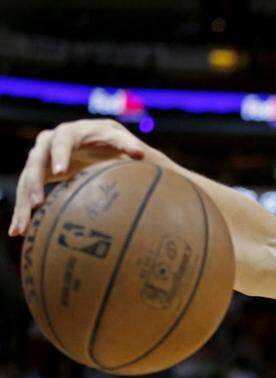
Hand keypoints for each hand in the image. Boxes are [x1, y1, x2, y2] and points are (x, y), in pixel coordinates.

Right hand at [9, 118, 147, 236]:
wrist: (101, 146)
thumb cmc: (113, 142)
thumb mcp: (121, 141)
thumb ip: (128, 145)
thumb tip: (140, 154)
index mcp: (72, 132)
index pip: (62, 140)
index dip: (59, 155)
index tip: (60, 172)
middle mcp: (50, 141)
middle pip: (36, 159)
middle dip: (35, 180)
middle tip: (38, 203)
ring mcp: (42, 158)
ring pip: (27, 178)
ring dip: (24, 200)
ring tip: (22, 225)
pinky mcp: (39, 173)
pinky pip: (26, 191)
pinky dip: (23, 210)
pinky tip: (19, 230)